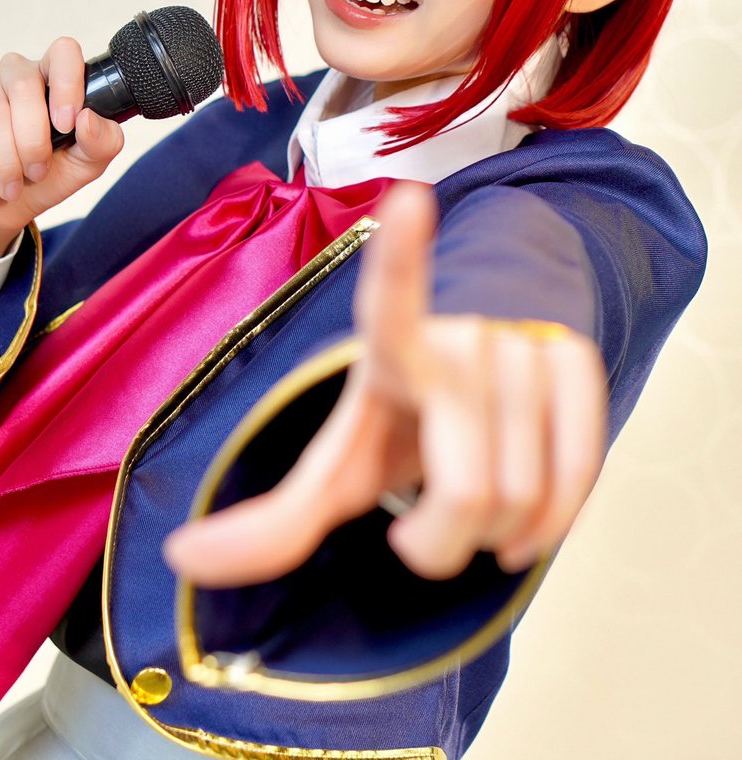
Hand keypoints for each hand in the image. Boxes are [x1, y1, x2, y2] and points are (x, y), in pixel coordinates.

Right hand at [0, 38, 123, 264]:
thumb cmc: (40, 180)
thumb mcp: (83, 167)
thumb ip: (102, 143)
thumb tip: (88, 118)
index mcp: (51, 79)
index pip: (63, 52)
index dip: (67, 83)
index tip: (65, 125)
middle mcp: (14, 73)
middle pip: (24, 85)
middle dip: (32, 140)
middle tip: (36, 172)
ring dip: (6, 158)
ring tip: (11, 187)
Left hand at [165, 183, 606, 583]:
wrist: (487, 375)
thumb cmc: (404, 418)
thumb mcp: (343, 461)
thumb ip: (277, 519)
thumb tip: (181, 558)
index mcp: (390, 347)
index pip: (391, 301)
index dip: (402, 255)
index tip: (410, 201)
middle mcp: (462, 334)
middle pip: (468, 491)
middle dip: (442, 547)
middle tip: (425, 533)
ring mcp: (526, 345)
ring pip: (525, 498)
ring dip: (496, 539)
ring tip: (474, 512)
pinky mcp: (577, 363)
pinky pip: (578, 483)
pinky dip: (548, 530)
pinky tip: (523, 527)